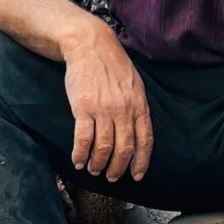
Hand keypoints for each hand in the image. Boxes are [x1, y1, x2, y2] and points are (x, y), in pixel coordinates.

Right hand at [61, 24, 152, 181]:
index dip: (141, 161)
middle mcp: (124, 110)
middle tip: (112, 177)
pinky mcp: (83, 108)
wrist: (90, 45)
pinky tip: (78, 160)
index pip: (145, 140)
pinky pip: (83, 138)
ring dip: (98, 164)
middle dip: (118, 168)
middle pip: (124, 149)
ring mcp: (103, 109)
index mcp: (139, 105)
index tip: (137, 175)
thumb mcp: (134, 84)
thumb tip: (138, 131)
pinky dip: (80, 153)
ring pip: (104, 148)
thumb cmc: (112, 64)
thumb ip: (137, 107)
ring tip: (93, 170)